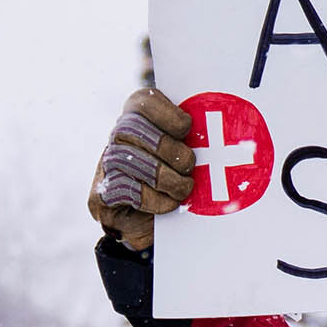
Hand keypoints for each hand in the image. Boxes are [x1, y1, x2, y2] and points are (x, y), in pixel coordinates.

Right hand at [88, 88, 193, 252]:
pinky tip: (169, 203)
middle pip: (132, 128)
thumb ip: (198, 138)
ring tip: (183, 189)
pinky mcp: (101, 195)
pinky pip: (127, 189)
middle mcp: (117, 139)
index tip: (187, 128)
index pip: (143, 101)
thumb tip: (225, 129)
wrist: (156, 226)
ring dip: (165, 177)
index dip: (166, 113)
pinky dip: (155, 199)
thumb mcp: (192, 154)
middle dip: (168, 149)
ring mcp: (105, 165)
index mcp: (140, 120)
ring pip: (128, 159)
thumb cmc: (181, 180)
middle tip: (189, 166)